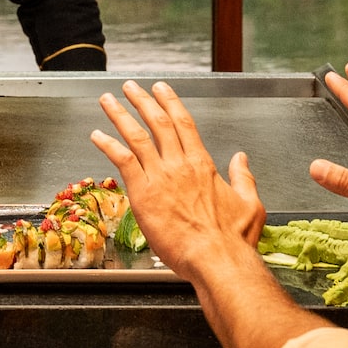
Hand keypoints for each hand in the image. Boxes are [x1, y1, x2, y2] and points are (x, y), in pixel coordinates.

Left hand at [90, 81, 264, 279]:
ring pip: (137, 136)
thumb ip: (244, 177)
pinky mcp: (143, 194)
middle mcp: (180, 165)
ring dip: (120, 115)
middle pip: (158, 122)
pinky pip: (123, 161)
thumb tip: (241, 158)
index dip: (170, 102)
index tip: (160, 89)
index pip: (184, 123)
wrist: (217, 260)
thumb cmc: (233, 240)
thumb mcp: (250, 204)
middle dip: (142, 101)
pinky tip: (97, 135)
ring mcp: (160, 177)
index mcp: (203, 164)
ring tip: (107, 101)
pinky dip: (108, 145)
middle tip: (130, 87)